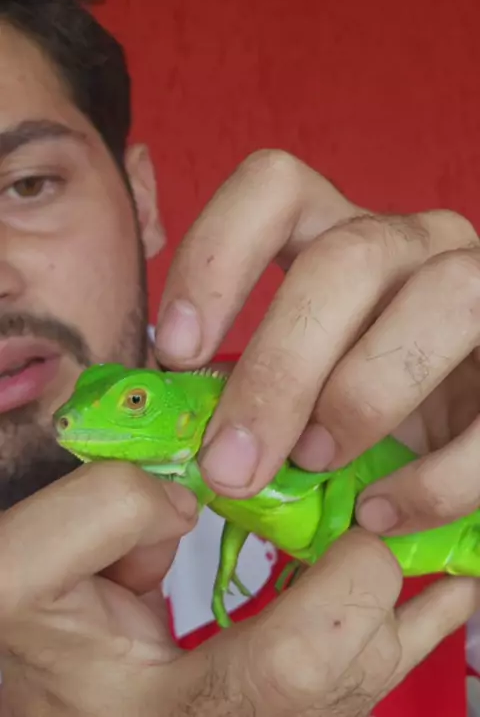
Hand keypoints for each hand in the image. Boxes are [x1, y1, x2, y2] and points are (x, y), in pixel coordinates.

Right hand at [0, 463, 475, 716]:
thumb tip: (200, 493)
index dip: (344, 590)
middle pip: (350, 682)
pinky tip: (439, 596)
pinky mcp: (263, 709)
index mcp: (167, 714)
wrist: (33, 683)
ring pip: (361, 687)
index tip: (351, 521)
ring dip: (402, 612)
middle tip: (390, 524)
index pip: (290, 672)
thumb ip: (107, 511)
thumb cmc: (24, 633)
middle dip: (384, 592)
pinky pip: (348, 683)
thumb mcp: (23, 564)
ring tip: (441, 559)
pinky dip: (396, 632)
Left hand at [155, 149, 479, 535]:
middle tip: (231, 462)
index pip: (274, 187)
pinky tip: (382, 514)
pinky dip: (435, 478)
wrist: (461, 431)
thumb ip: (249, 384)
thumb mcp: (299, 381)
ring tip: (315, 464)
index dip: (216, 257)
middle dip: (278, 367)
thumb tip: (183, 427)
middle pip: (345, 259)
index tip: (179, 352)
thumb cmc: (362, 402)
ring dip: (362, 395)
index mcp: (338, 231)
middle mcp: (414, 241)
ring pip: (440, 299)